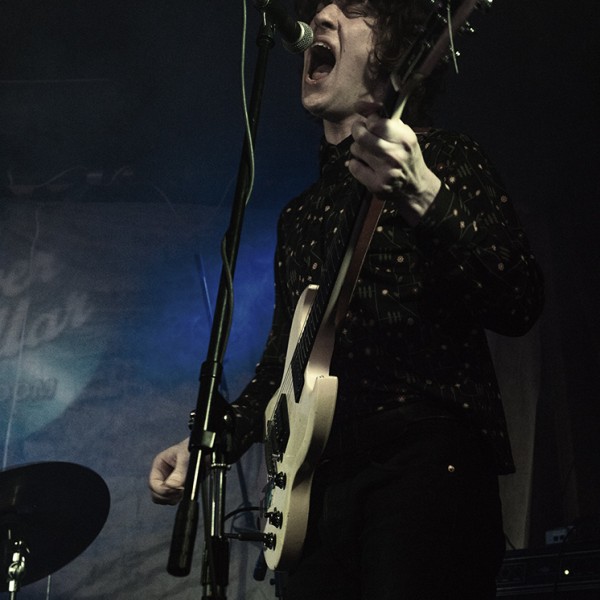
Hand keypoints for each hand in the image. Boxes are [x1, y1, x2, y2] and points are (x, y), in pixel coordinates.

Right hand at [149, 438, 189, 504]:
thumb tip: (171, 486)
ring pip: (165, 498)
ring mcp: (170, 482)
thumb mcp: (186, 456)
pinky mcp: (178, 487)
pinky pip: (174, 499)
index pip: (153, 484)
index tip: (174, 490)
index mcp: (160, 465)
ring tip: (184, 489)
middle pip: (156, 494)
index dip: (162, 490)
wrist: (206, 449)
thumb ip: (180, 471)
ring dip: (173, 498)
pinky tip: (186, 491)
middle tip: (180, 491)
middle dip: (167, 495)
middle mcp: (163, 474)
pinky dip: (179, 498)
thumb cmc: (193, 447)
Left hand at [348, 102, 440, 225]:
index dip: (369, 120)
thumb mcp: (403, 135)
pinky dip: (356, 164)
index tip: (370, 123)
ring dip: (358, 149)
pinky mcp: (376, 185)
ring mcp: (385, 171)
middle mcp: (395, 155)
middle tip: (360, 131)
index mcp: (404, 139)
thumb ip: (384, 120)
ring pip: (356, 150)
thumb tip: (358, 105)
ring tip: (368, 152)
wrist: (415, 186)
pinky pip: (353, 166)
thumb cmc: (406, 156)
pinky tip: (366, 165)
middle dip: (357, 130)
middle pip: (361, 136)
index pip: (375, 122)